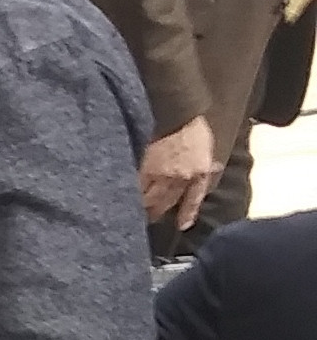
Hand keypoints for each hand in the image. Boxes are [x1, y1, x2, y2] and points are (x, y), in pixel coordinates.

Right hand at [139, 116, 217, 230]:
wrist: (178, 113)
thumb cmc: (193, 129)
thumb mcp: (208, 148)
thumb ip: (207, 163)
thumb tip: (214, 169)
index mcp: (197, 174)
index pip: (192, 199)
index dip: (186, 214)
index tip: (181, 226)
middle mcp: (179, 179)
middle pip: (166, 202)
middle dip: (158, 213)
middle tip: (150, 220)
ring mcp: (160, 174)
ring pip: (150, 198)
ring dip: (143, 206)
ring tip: (135, 212)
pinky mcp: (144, 167)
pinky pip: (137, 185)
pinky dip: (132, 192)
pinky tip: (125, 196)